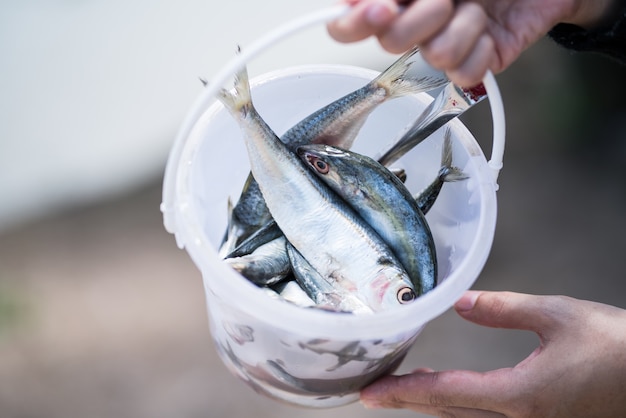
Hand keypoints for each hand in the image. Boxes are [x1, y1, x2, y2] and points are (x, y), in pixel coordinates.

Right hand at [328, 0, 614, 86]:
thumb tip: (363, 2)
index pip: (347, 23)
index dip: (354, 24)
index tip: (382, 9)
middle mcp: (415, 21)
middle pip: (391, 42)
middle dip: (425, 15)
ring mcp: (443, 44)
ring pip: (434, 56)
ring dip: (464, 25)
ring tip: (479, 7)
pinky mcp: (474, 64)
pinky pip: (465, 74)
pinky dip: (484, 48)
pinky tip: (491, 30)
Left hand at [360, 290, 625, 416]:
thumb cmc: (619, 349)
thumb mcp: (558, 316)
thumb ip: (502, 309)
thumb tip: (460, 304)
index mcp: (521, 396)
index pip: (445, 393)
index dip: (402, 392)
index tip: (370, 393)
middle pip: (450, 412)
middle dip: (410, 399)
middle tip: (376, 390)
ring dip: (435, 402)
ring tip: (408, 385)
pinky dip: (462, 405)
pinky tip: (455, 392)